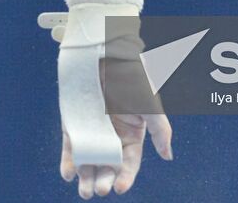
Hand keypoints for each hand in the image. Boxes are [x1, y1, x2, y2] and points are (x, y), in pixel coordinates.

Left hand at [38, 0, 172, 197]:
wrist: (105, 49)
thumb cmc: (132, 73)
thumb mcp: (150, 102)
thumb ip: (160, 129)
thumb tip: (168, 156)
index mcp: (133, 132)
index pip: (129, 162)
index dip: (125, 176)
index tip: (119, 188)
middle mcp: (112, 134)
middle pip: (108, 166)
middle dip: (104, 180)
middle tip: (99, 189)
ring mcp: (91, 130)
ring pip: (89, 161)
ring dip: (86, 178)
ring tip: (85, 190)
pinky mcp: (73, 124)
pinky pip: (71, 148)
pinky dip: (69, 162)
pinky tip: (69, 172)